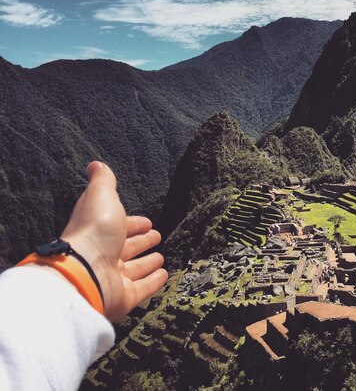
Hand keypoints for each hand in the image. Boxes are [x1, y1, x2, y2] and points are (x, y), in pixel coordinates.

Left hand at [60, 161, 167, 320]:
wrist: (84, 271)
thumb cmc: (93, 231)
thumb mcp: (100, 196)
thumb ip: (103, 180)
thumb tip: (95, 164)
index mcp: (100, 232)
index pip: (120, 226)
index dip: (134, 223)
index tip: (148, 222)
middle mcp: (105, 255)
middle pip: (127, 248)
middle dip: (142, 241)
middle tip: (156, 235)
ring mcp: (114, 278)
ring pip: (135, 268)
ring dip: (148, 262)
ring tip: (162, 256)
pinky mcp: (125, 297)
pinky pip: (143, 288)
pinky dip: (154, 281)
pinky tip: (165, 274)